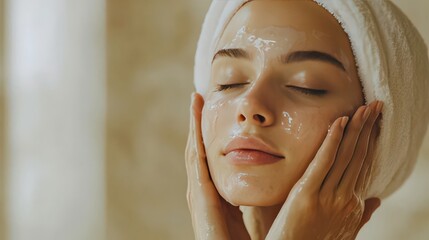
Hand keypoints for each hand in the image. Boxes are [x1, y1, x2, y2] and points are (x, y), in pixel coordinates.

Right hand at [185, 93, 249, 239]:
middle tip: (199, 97)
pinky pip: (196, 160)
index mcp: (218, 193)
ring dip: (193, 125)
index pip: (212, 156)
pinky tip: (196, 120)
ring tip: (195, 101)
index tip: (217, 110)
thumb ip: (263, 192)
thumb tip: (280, 172)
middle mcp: (204, 190)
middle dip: (198, 123)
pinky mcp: (199, 196)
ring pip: (195, 150)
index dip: (211, 133)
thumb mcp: (257, 209)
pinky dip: (194, 138)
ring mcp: (198, 193)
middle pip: (200, 149)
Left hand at [266, 101, 382, 239]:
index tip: (374, 123)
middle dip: (368, 129)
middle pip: (358, 156)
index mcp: (352, 205)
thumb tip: (376, 201)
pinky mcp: (307, 195)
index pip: (364, 166)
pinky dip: (332, 141)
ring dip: (355, 129)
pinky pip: (322, 163)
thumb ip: (359, 215)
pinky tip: (339, 121)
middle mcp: (345, 199)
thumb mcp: (343, 230)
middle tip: (375, 106)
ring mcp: (328, 197)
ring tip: (363, 107)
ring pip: (345, 156)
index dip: (370, 142)